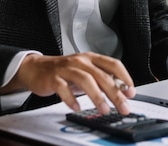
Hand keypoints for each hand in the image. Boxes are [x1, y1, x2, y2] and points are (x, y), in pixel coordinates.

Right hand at [3, 52, 135, 114]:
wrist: (36, 68)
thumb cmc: (64, 71)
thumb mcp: (85, 72)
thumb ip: (102, 79)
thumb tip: (121, 90)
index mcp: (91, 58)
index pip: (113, 64)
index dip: (124, 77)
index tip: (131, 91)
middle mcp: (80, 61)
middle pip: (102, 75)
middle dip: (115, 93)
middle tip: (123, 106)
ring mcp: (66, 68)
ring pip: (85, 80)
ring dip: (97, 96)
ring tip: (104, 109)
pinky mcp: (53, 78)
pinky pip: (63, 88)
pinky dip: (71, 98)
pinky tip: (77, 107)